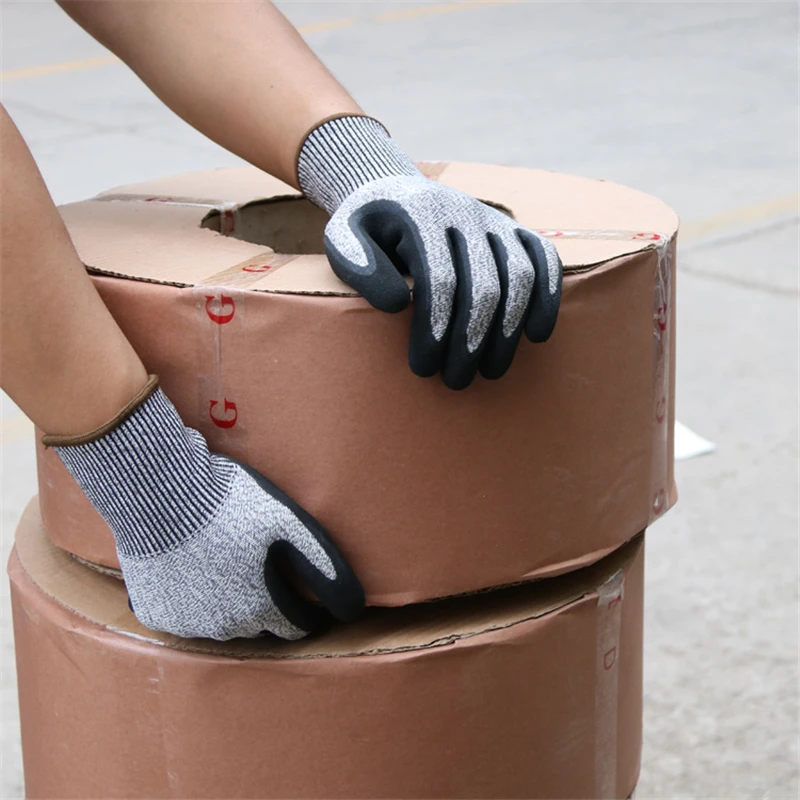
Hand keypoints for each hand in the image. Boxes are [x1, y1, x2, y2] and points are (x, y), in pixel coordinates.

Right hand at [48, 379, 363, 640]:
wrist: (160, 491)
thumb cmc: (230, 503)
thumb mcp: (288, 523)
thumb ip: (324, 565)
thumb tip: (354, 607)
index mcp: (261, 608)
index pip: (296, 628)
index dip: (304, 609)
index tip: (301, 589)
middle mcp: (224, 628)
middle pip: (259, 626)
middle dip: (266, 605)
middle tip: (261, 568)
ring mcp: (186, 624)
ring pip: (220, 624)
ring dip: (227, 604)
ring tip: (226, 564)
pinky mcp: (155, 613)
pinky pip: (182, 616)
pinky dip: (190, 600)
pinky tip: (192, 569)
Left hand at [297, 115, 562, 388]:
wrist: (394, 189)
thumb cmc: (366, 227)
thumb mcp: (341, 238)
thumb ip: (357, 265)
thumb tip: (398, 304)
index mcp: (421, 214)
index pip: (439, 279)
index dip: (434, 328)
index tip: (423, 367)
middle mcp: (464, 212)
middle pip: (483, 285)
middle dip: (470, 341)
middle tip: (455, 382)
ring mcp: (494, 219)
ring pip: (518, 277)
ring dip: (508, 331)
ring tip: (491, 372)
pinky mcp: (514, 229)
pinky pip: (545, 259)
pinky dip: (548, 297)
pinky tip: (537, 335)